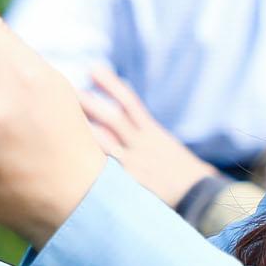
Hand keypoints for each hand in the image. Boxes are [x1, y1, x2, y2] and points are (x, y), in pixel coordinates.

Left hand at [80, 68, 217, 207]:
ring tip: (63, 122)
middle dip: (91, 103)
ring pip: (108, 143)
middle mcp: (143, 143)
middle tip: (68, 90)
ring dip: (87, 132)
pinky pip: (110, 174)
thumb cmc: (181, 171)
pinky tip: (76, 163)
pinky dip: (95, 166)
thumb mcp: (165, 143)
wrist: (202, 196)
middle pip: (113, 118)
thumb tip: (125, 99)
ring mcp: (138, 163)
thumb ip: (143, 125)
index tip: (92, 69)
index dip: (110, 84)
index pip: (129, 101)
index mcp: (152, 131)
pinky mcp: (134, 185)